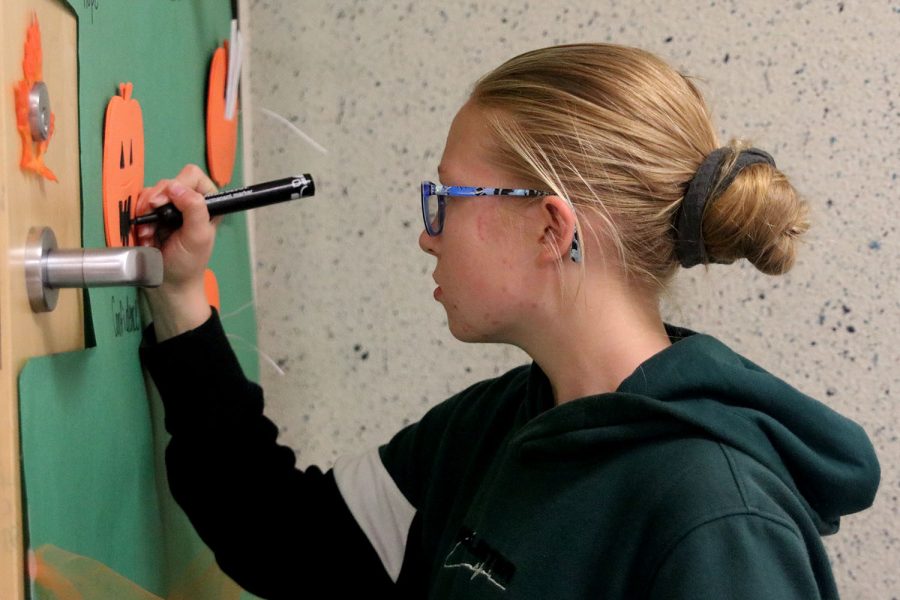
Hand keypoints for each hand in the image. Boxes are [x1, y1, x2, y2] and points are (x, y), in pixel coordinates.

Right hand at [136, 164, 218, 339]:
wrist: (168, 284)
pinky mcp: (154, 216)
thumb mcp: (198, 237)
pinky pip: (141, 205)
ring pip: (151, 192)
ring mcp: (170, 208)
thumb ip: (194, 209)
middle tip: (152, 218)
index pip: (192, 176)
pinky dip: (139, 218)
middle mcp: (189, 201)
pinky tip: (145, 234)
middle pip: (168, 181)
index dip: (177, 185)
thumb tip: (176, 187)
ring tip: (150, 232)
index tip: (165, 203)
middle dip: (156, 200)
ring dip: (146, 211)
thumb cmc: (188, 264)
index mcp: (208, 203)